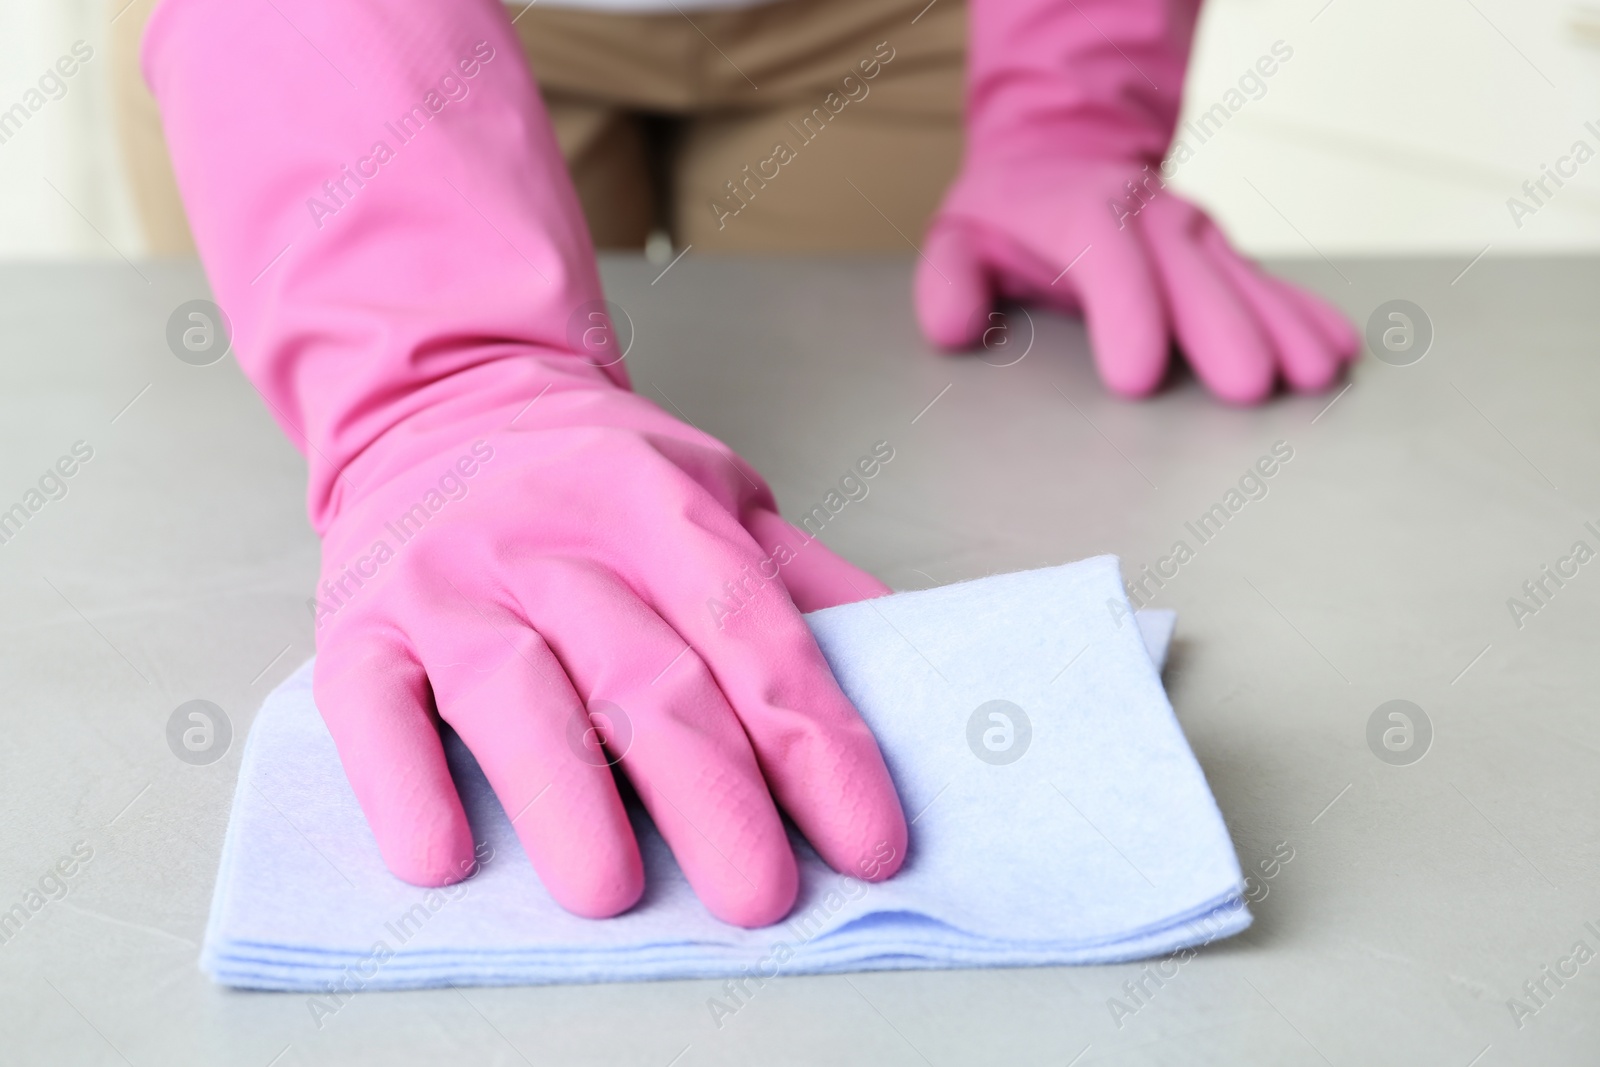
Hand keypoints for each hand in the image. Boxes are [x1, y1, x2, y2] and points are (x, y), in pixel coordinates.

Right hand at [310, 365, 906, 926]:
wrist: (445, 397)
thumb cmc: (600, 473)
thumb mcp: (715, 494)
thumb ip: (800, 581)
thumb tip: (910, 672)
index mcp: (659, 505)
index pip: (752, 635)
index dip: (817, 743)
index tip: (868, 842)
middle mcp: (551, 537)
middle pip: (643, 674)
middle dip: (712, 795)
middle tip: (761, 896)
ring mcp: (448, 580)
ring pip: (513, 694)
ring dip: (566, 797)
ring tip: (615, 893)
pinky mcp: (360, 625)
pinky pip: (375, 709)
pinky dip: (405, 784)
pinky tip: (445, 856)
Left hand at [915, 155, 1358, 404]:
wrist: (1067, 151)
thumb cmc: (1012, 211)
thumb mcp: (959, 237)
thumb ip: (949, 283)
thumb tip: (954, 328)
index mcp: (1081, 213)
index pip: (1107, 262)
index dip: (1125, 316)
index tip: (1136, 377)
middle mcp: (1150, 219)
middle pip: (1191, 276)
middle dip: (1222, 331)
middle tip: (1250, 387)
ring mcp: (1195, 233)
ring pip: (1242, 278)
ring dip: (1281, 327)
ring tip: (1313, 376)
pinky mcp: (1222, 252)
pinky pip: (1269, 280)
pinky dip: (1305, 313)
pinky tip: (1337, 349)